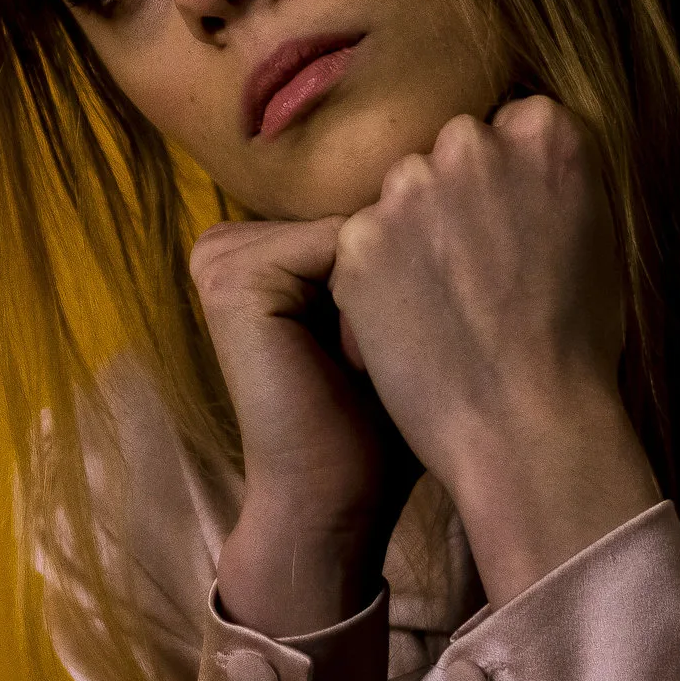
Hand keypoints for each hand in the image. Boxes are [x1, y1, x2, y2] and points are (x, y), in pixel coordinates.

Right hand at [192, 218, 420, 636]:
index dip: (410, 242)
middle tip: (402, 336)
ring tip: (378, 349)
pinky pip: (339, 244)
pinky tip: (355, 354)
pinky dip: (371, 293)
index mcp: (254, 244)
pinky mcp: (233, 279)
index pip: (357, 204)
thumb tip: (459, 179)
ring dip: (389, 278)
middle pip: (354, 208)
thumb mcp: (388, 312)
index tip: (427, 306)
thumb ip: (393, 246)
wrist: (333, 501)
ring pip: (354, 222)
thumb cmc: (374, 421)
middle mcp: (227, 240)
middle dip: (399, 256)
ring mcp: (220, 256)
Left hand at [330, 96, 660, 605]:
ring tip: (442, 304)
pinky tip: (408, 326)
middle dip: (457, 197)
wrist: (526, 427)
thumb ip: (551, 183)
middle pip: (451, 152)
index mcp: (545, 131)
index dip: (508, 184)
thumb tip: (525, 170)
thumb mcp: (597, 240)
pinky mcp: (357, 239)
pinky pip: (361, 243)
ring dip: (412, 233)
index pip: (511, 126)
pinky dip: (374, 279)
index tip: (513, 227)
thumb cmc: (579, 346)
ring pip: (401, 195)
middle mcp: (471, 143)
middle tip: (475, 267)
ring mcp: (406, 190)